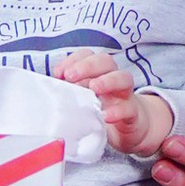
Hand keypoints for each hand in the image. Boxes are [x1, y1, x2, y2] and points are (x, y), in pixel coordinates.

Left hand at [59, 47, 173, 159]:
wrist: (131, 129)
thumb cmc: (102, 110)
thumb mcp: (84, 99)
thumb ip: (71, 91)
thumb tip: (50, 87)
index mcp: (99, 73)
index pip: (88, 56)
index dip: (73, 59)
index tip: (58, 73)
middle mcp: (113, 79)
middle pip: (106, 61)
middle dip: (88, 65)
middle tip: (71, 76)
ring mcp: (125, 95)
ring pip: (124, 78)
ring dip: (107, 80)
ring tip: (94, 87)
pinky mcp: (133, 114)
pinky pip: (129, 108)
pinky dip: (118, 111)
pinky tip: (106, 116)